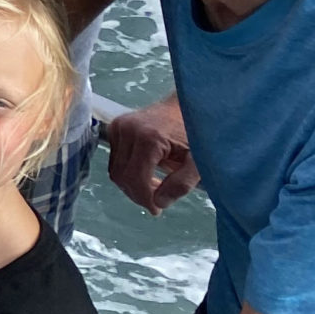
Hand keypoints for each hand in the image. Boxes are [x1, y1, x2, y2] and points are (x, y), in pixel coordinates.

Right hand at [105, 94, 195, 212]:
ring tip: (154, 188)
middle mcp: (127, 130)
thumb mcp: (199, 161)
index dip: (144, 198)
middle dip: (137, 194)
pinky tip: (147, 175)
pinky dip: (128, 173)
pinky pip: (115, 160)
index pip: (135, 178)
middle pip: (121, 176)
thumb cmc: (198, 132)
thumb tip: (158, 204)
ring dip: (132, 185)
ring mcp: (118, 127)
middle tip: (156, 203)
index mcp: (148, 138)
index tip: (157, 210)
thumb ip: (181, 184)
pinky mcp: (115, 127)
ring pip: (115, 170)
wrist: (190, 103)